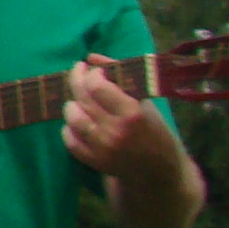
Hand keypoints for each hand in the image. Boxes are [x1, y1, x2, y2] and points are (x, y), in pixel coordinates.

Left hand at [63, 57, 179, 178]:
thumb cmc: (154, 129)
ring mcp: (103, 148)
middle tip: (78, 74)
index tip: (94, 70)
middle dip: (76, 81)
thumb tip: (91, 57)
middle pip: (82, 100)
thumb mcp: (144, 101)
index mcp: (132, 113)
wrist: (160, 170)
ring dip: (71, 105)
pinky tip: (77, 121)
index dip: (91, 74)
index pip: (97, 86)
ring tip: (78, 100)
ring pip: (72, 119)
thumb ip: (119, 76)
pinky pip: (70, 141)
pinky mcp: (94, 162)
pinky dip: (69, 128)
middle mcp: (115, 131)